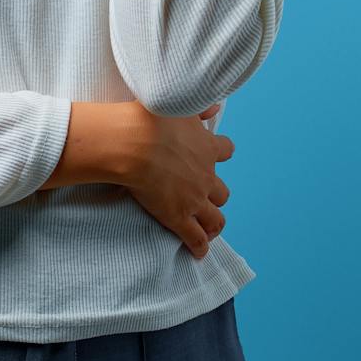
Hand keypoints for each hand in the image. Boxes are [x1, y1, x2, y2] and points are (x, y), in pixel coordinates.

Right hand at [113, 100, 234, 259]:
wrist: (135, 142)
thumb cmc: (153, 120)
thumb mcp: (180, 106)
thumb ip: (199, 108)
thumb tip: (215, 106)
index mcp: (207, 147)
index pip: (226, 150)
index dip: (220, 152)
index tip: (215, 154)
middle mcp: (206, 175)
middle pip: (222, 192)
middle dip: (216, 195)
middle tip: (205, 197)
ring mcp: (195, 199)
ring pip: (216, 219)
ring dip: (213, 224)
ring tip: (208, 229)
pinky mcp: (179, 217)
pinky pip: (196, 238)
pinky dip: (200, 247)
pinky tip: (198, 253)